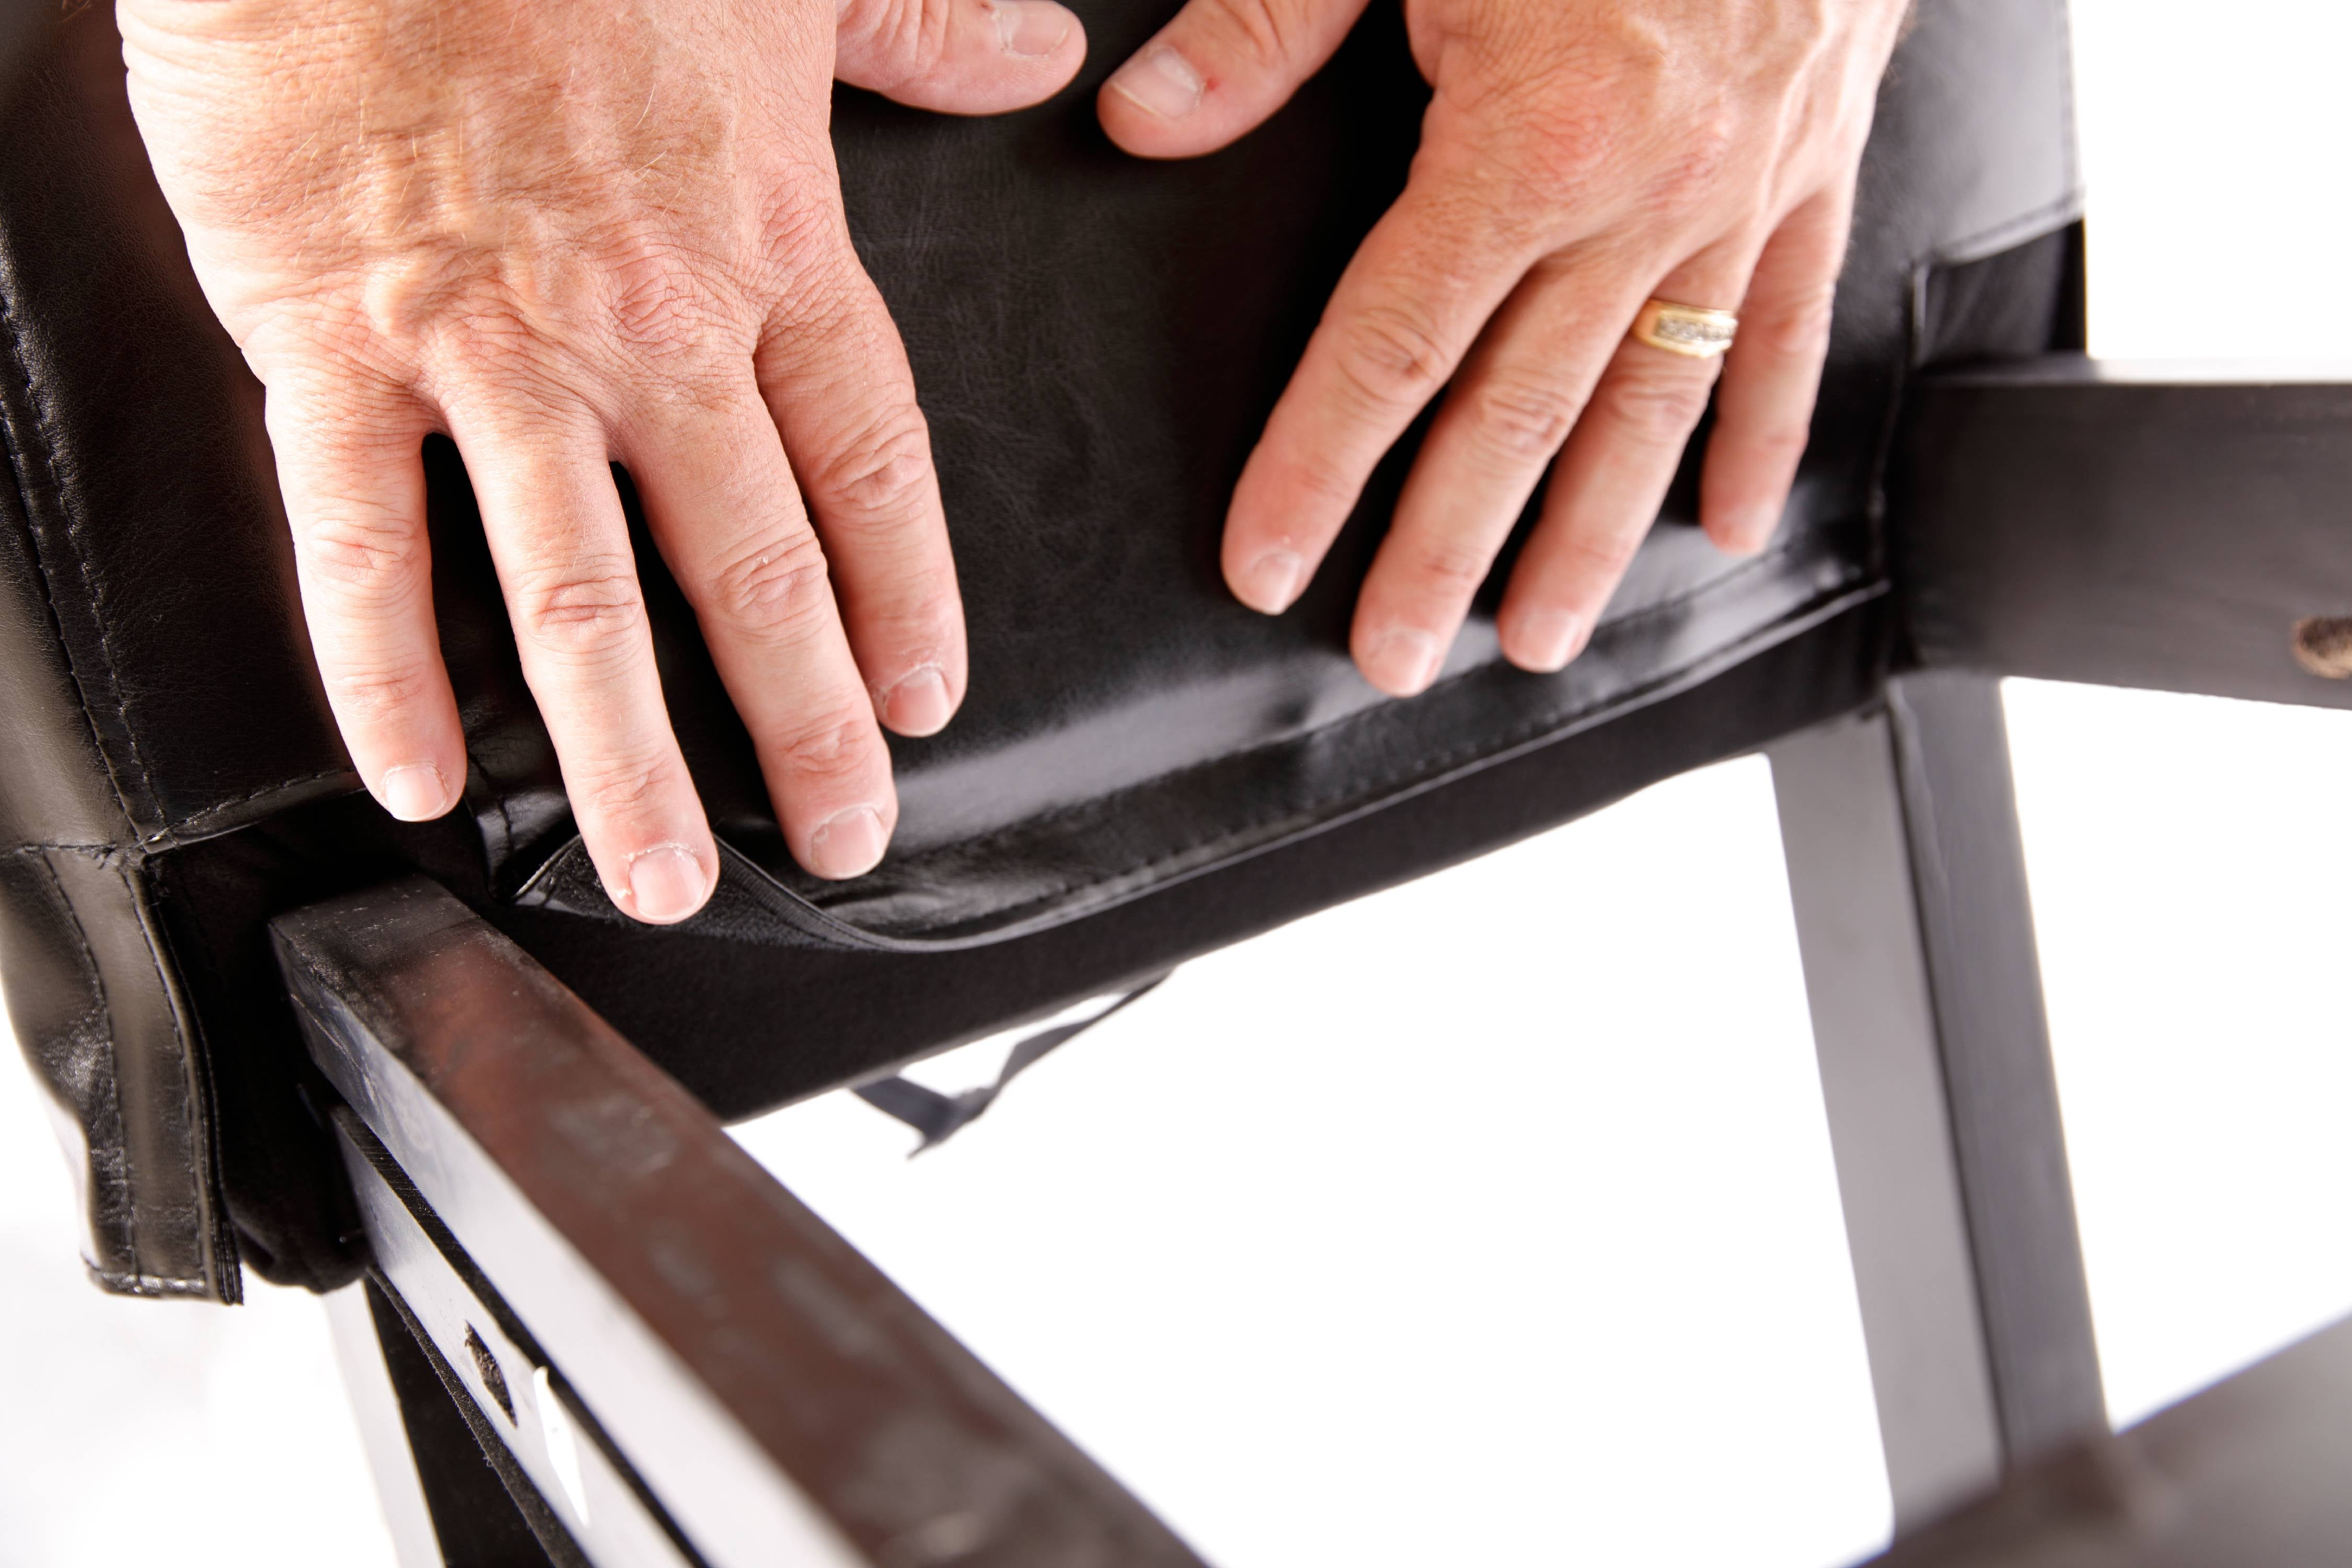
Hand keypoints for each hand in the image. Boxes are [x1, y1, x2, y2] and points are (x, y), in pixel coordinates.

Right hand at [119, 0, 1085, 920]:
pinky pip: (364, 538)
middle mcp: (647, 326)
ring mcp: (492, 349)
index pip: (869, 462)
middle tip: (843, 837)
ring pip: (579, 599)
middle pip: (754, 566)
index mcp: (765, 244)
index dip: (907, 596)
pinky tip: (423, 777)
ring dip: (626, 760)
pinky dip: (386, 671)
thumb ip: (917, 31)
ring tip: (664, 877)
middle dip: (806, 722)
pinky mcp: (332, 342)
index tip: (927, 699)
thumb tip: (1030, 60)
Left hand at [1099, 0, 1907, 693]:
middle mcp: (1641, 196)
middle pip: (1515, 417)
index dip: (1317, 468)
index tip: (1266, 564)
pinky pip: (1788, 333)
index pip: (1392, 347)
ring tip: (1539, 641)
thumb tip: (1151, 120)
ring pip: (1650, 411)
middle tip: (1391, 657)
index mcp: (1528, 138)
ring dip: (1590, 542)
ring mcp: (1739, 197)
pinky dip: (1757, 439)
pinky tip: (1726, 529)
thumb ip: (1271, 23)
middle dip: (1442, 552)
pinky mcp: (1814, 172)